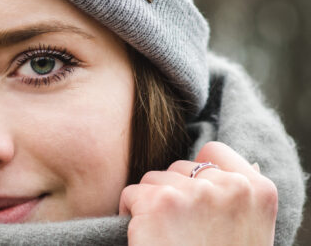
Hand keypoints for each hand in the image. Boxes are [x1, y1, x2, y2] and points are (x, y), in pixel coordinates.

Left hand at [119, 141, 277, 245]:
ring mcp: (194, 192)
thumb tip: (245, 166)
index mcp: (259, 191)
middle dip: (173, 193)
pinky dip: (131, 214)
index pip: (215, 152)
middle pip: (180, 167)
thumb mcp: (249, 231)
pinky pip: (132, 193)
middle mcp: (229, 186)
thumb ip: (240, 198)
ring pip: (154, 179)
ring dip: (152, 204)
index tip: (193, 200)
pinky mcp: (160, 202)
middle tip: (181, 230)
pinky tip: (147, 237)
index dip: (197, 173)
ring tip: (167, 236)